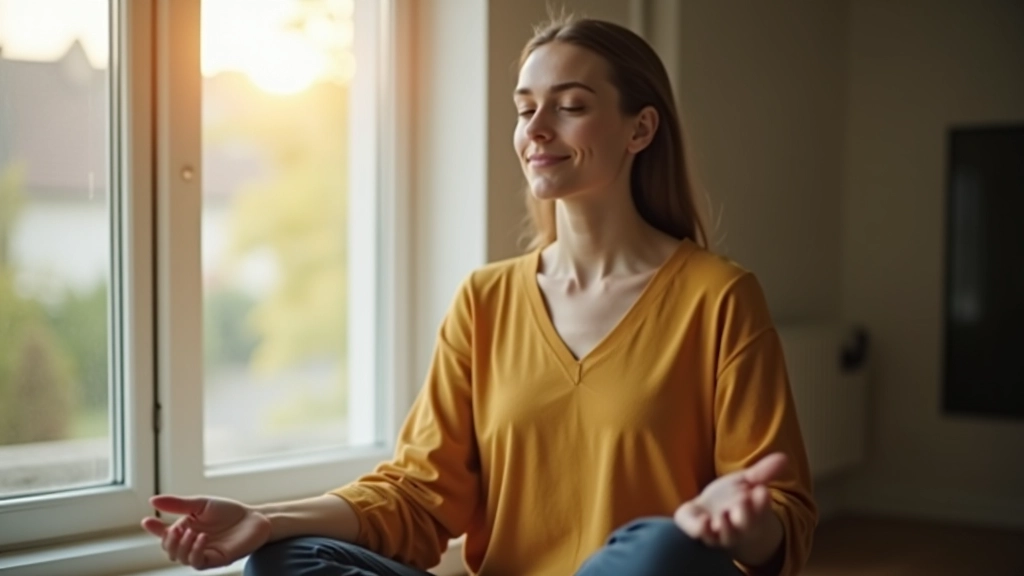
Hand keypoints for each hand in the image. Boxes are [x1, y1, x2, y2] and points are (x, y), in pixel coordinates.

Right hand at [141, 495, 271, 569]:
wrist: (254, 518)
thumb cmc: (229, 511)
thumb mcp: (201, 504)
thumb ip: (178, 504)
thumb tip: (152, 500)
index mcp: (187, 529)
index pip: (165, 534)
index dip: (154, 529)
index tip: (146, 520)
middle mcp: (192, 543)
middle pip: (170, 550)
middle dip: (169, 541)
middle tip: (176, 530)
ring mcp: (203, 553)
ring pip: (181, 558)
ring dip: (181, 547)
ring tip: (191, 533)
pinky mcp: (215, 560)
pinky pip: (197, 562)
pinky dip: (195, 551)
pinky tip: (201, 538)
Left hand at [673, 452, 785, 552]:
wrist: (705, 515)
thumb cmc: (729, 497)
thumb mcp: (746, 482)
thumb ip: (763, 473)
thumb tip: (784, 457)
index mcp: (754, 512)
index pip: (762, 509)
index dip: (762, 502)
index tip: (763, 491)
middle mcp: (739, 526)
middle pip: (746, 524)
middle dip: (746, 514)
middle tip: (744, 501)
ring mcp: (720, 532)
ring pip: (727, 534)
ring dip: (726, 526)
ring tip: (724, 514)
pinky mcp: (701, 533)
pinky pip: (702, 535)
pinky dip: (702, 530)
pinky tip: (703, 521)